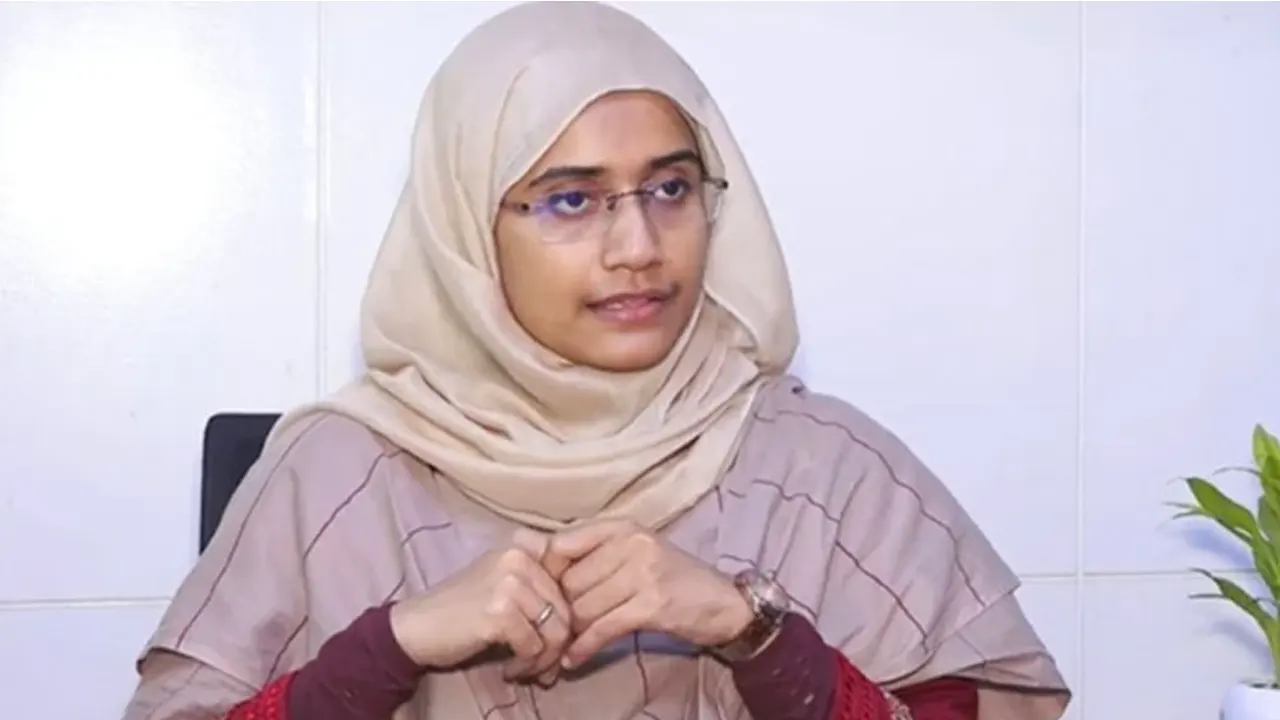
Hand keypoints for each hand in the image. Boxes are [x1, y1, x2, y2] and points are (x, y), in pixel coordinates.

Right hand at [389, 529, 571, 681]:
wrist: (416, 627)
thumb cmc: (463, 609)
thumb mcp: (504, 583)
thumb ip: (541, 587)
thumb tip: (585, 617)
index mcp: (523, 545)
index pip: (573, 576)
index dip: (573, 612)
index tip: (557, 636)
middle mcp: (518, 557)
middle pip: (567, 608)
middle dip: (558, 645)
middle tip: (543, 666)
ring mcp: (509, 582)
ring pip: (555, 630)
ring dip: (544, 660)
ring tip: (527, 670)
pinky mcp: (499, 612)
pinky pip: (534, 647)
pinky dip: (526, 665)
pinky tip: (509, 669)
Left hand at [546, 520, 752, 668]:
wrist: (723, 602)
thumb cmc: (673, 578)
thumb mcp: (635, 554)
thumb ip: (593, 555)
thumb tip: (536, 561)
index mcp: (622, 527)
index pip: (563, 544)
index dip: (546, 574)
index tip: (543, 596)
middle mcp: (631, 543)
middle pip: (570, 581)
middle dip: (562, 609)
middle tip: (559, 627)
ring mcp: (643, 572)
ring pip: (584, 607)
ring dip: (573, 631)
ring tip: (568, 643)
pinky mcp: (652, 604)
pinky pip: (603, 628)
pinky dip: (584, 647)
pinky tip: (574, 659)